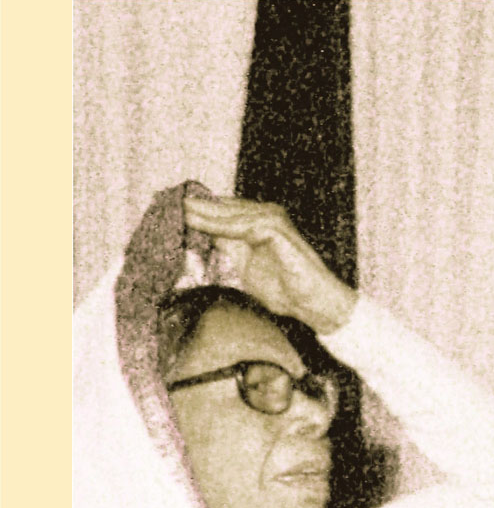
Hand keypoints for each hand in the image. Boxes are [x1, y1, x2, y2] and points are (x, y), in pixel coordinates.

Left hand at [183, 197, 356, 333]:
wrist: (314, 303)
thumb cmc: (286, 290)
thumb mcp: (245, 267)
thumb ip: (227, 250)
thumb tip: (201, 239)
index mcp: (258, 222)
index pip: (222, 210)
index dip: (197, 211)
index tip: (169, 212)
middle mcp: (265, 214)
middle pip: (222, 206)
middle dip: (194, 207)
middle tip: (165, 204)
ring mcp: (272, 219)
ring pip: (228, 212)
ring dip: (201, 213)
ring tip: (177, 212)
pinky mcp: (275, 228)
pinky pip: (240, 225)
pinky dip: (218, 225)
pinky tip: (198, 224)